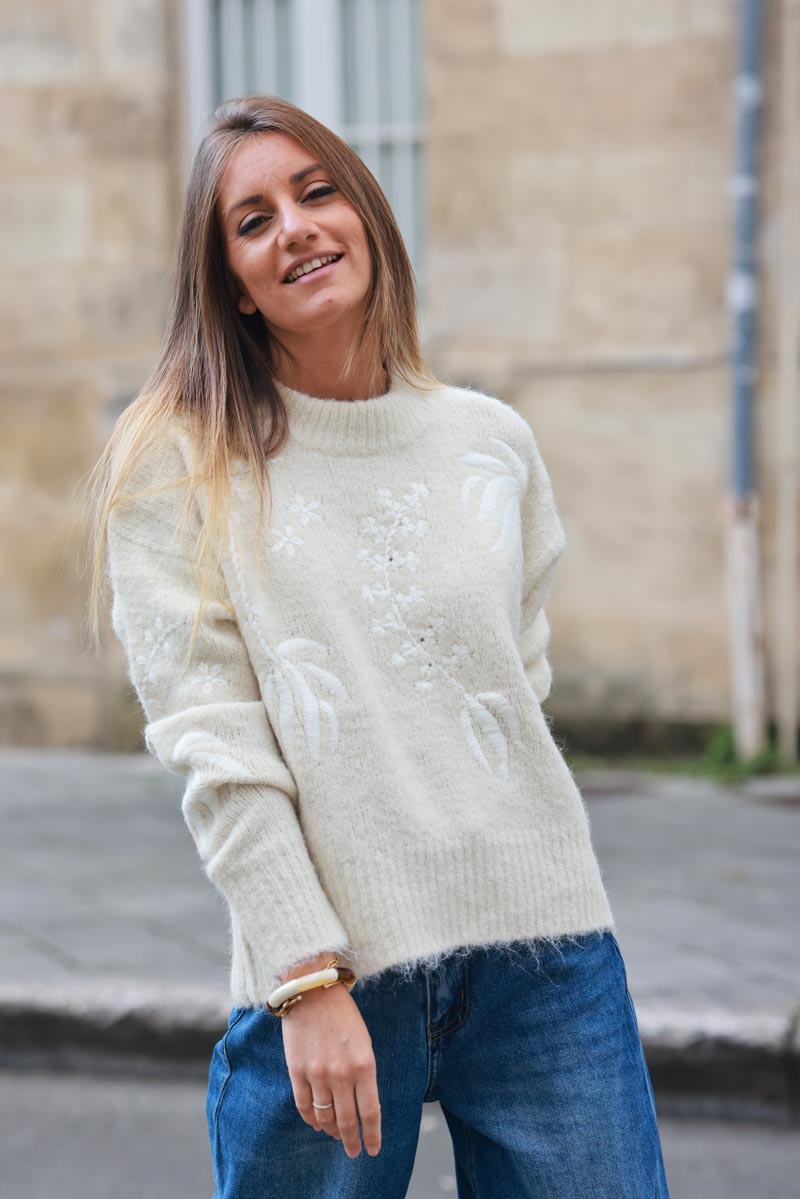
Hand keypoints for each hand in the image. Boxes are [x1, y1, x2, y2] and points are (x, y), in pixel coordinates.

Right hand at [279, 957, 380, 1158]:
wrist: (312, 990)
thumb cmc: (343, 1015)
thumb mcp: (364, 1042)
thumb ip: (364, 1073)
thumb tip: (362, 1103)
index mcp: (364, 1065)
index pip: (370, 1112)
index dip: (372, 1135)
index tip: (372, 1149)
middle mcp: (341, 1073)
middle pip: (346, 1121)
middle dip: (351, 1141)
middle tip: (354, 1151)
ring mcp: (317, 1073)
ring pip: (324, 1117)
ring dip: (331, 1131)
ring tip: (336, 1136)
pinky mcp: (296, 1070)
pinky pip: (303, 1105)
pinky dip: (310, 1119)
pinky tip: (316, 1124)